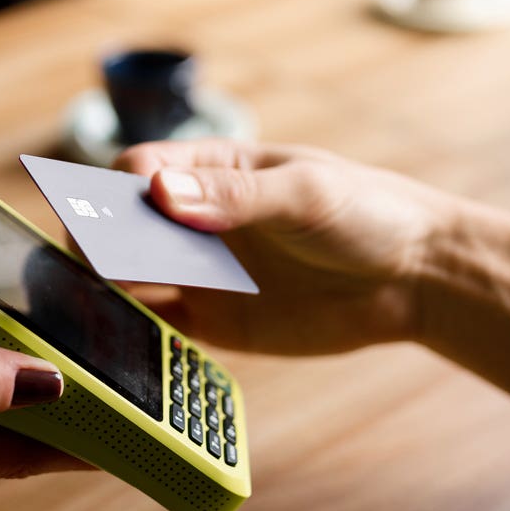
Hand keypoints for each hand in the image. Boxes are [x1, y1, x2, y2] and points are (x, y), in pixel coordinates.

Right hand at [113, 140, 460, 353]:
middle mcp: (194, 219)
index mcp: (212, 167)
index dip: (114, 191)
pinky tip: (127, 343)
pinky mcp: (214, 322)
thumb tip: (161, 194)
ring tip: (96, 309)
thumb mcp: (305, 193)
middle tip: (98, 268)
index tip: (112, 214)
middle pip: (120, 226)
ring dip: (107, 291)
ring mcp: (201, 272)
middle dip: (100, 244)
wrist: (413, 277)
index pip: (136, 170)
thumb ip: (237, 195)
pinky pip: (158, 329)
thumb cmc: (366, 214)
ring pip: (129, 279)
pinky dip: (135, 335)